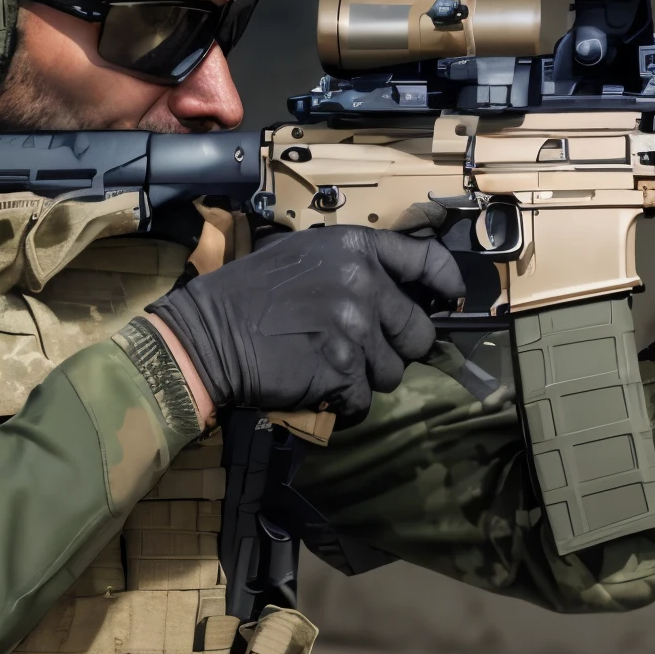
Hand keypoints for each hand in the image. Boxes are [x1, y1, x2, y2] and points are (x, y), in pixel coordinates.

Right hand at [146, 225, 464, 424]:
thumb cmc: (250, 293)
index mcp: (358, 248)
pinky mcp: (343, 372)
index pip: (429, 263)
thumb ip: (356, 265)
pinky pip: (365, 401)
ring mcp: (355, 330)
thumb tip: (400, 289)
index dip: (447, 286)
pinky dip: (344, 404)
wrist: (206, 336)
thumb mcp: (305, 254)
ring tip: (327, 366)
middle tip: (360, 351)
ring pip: (393, 373)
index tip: (448, 302)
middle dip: (395, 348)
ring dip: (365, 378)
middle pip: (418, 333)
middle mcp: (364, 285)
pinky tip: (317, 389)